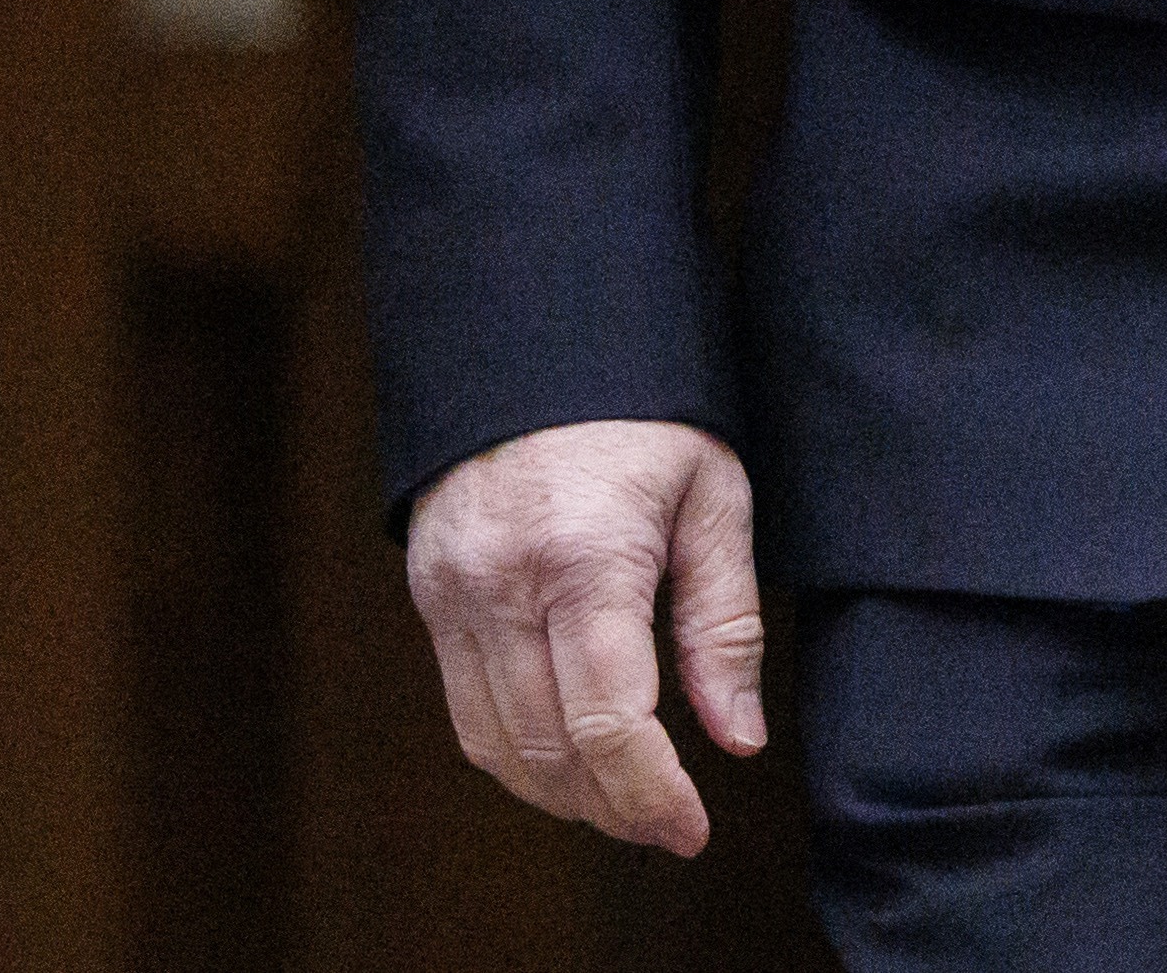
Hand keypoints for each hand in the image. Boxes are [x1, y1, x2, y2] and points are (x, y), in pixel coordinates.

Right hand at [398, 415, 765, 856]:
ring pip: (492, 746)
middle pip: (545, 749)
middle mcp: (503, 583)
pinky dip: (515, 753)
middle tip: (667, 824)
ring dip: (559, 793)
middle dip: (610, 807)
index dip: (649, 794)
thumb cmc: (643, 411)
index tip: (691, 829)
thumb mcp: (713, 493)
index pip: (607, 719)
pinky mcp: (430, 594)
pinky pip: (463, 709)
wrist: (536, 337)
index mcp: (584, 555)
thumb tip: (736, 737)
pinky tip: (568, 753)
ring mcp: (453, 591)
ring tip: (624, 800)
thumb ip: (724, 621)